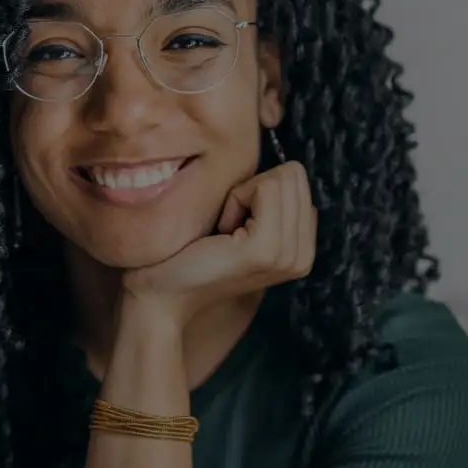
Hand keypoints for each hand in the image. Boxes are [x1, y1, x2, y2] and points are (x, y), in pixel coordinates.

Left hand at [118, 161, 315, 329]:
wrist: (164, 295)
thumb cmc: (193, 255)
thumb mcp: (245, 228)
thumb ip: (274, 206)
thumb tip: (287, 173)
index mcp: (303, 250)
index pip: (299, 181)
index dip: (260, 190)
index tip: (236, 222)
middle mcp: (302, 256)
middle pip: (293, 176)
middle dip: (254, 189)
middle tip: (229, 225)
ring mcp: (286, 254)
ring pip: (280, 179)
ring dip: (243, 195)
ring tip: (225, 230)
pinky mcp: (265, 248)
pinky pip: (264, 188)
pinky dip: (235, 199)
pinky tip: (220, 231)